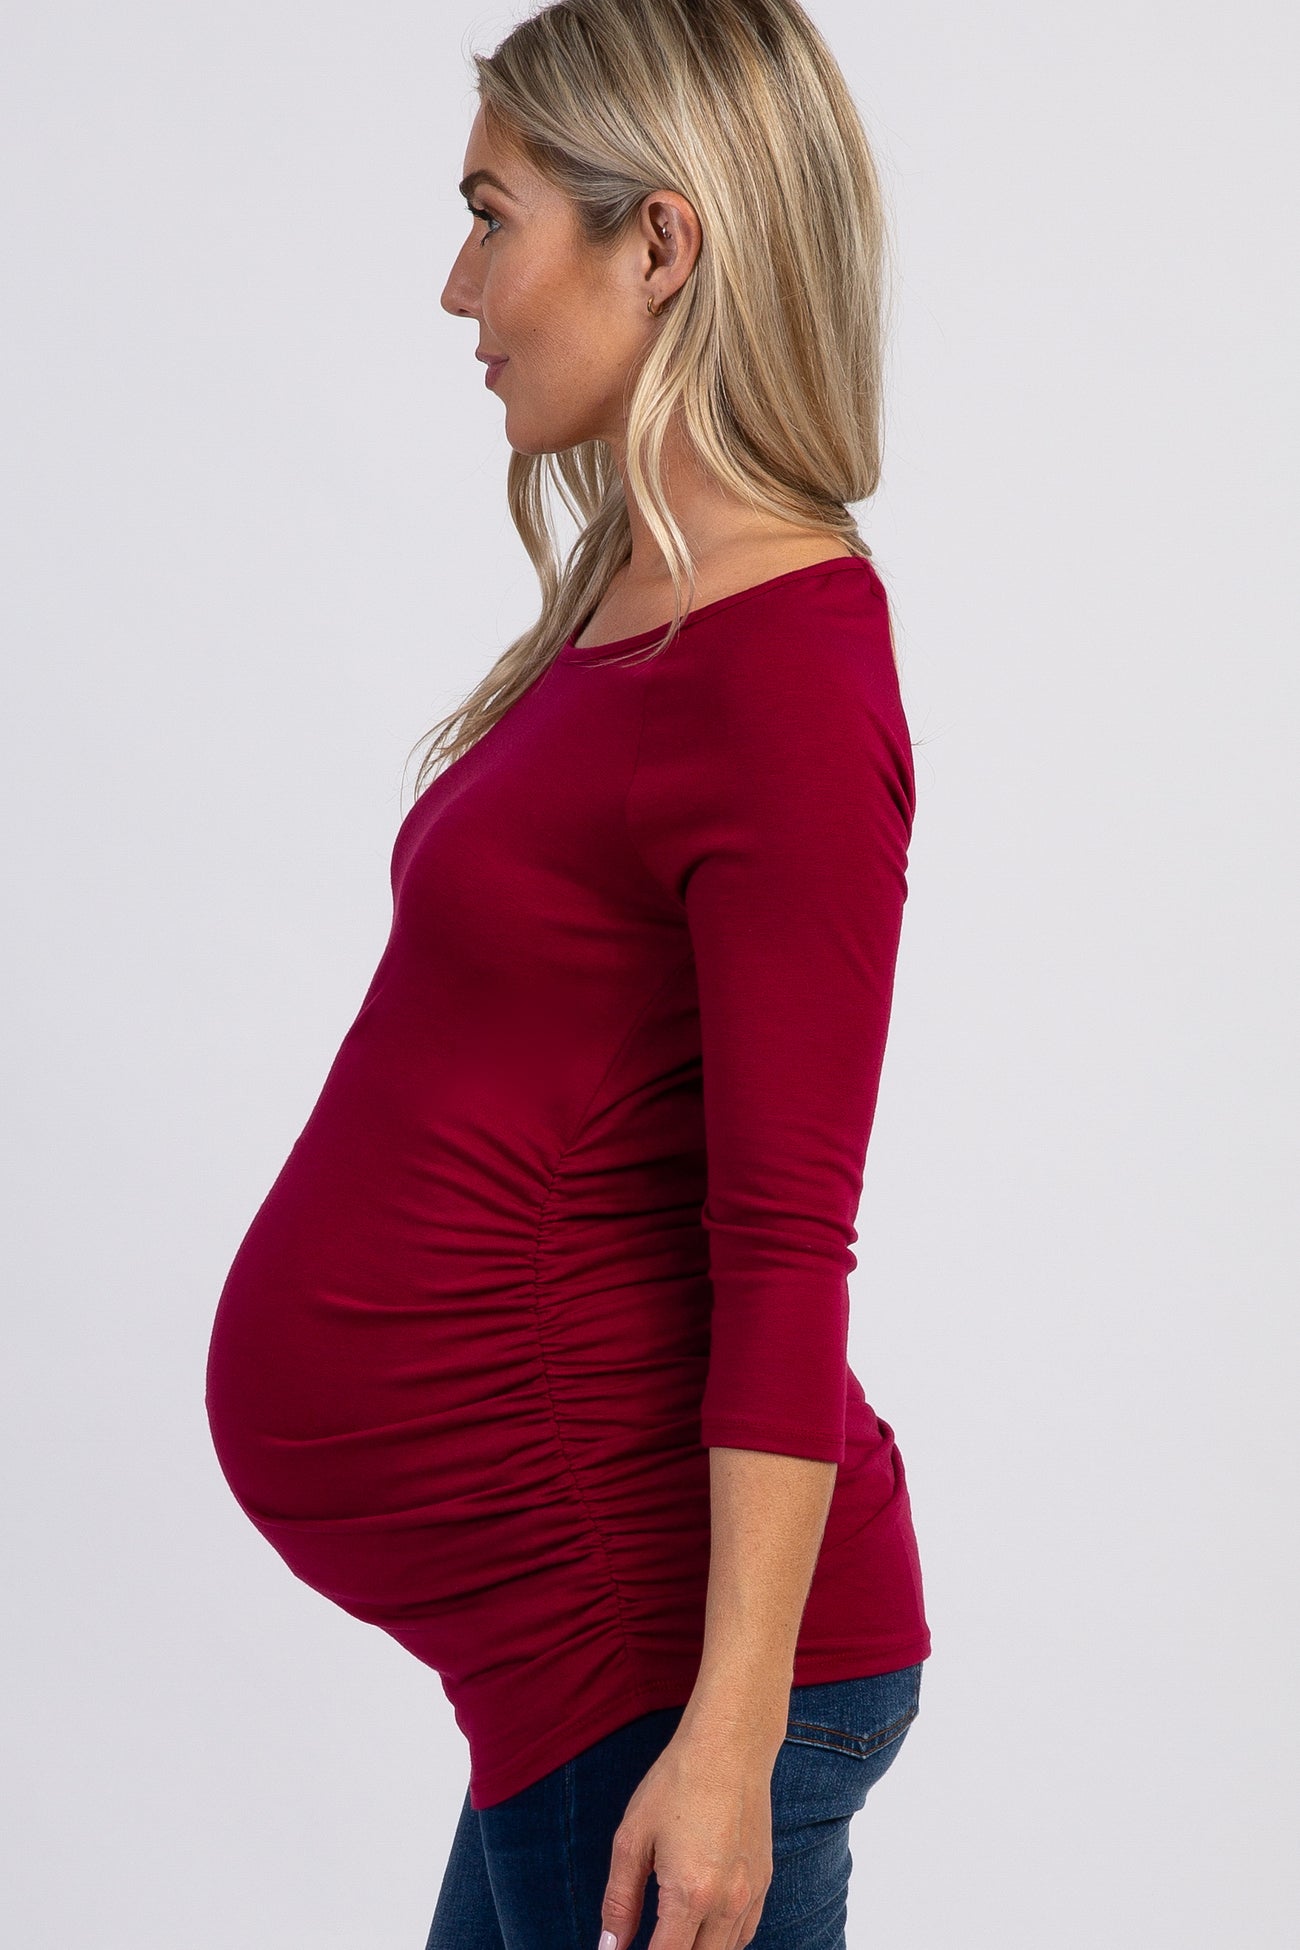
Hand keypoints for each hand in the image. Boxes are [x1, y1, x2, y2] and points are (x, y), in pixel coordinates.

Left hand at [595, 1723, 775, 1949]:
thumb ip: (619, 1901)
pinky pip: (745, 1935)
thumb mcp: (633, 1838)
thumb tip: (609, 1947)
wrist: (730, 1746)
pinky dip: (722, 1942)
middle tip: (651, 1938)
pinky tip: (702, 1928)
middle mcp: (726, 1904)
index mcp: (689, 1895)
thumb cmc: (676, 1783)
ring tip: (672, 1934)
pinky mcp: (765, 1883)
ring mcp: (751, 1895)